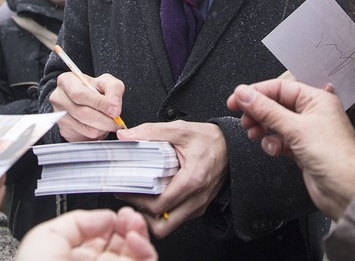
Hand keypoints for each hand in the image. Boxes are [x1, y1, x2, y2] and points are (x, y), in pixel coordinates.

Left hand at [16, 207, 156, 259]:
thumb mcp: (46, 237)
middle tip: (129, 215)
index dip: (111, 222)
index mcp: (74, 260)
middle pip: (122, 246)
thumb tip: (107, 216)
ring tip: (134, 223)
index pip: (101, 239)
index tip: (116, 211)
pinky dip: (145, 251)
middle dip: (129, 225)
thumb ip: (77, 221)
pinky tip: (135, 238)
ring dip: (140, 234)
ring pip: (138, 255)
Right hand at [50, 71, 125, 141]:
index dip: (99, 103)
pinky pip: (85, 137)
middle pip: (83, 113)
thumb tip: (114, 108)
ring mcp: (59, 116)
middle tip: (117, 121)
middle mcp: (58, 98)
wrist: (86, 100)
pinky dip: (97, 134)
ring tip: (109, 122)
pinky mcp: (65, 131)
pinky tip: (99, 125)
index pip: (80, 94)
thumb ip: (114, 90)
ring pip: (86, 128)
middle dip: (104, 119)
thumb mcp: (107, 82)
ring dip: (103, 128)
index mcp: (66, 81)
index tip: (115, 110)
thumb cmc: (95, 89)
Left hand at [115, 121, 227, 237]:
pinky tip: (154, 194)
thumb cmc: (209, 139)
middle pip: (163, 224)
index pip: (159, 205)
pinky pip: (177, 218)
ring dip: (152, 215)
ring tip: (140, 196)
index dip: (136, 200)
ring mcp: (198, 205)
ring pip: (169, 225)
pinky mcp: (198, 206)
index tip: (123, 190)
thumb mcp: (180, 129)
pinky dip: (163, 211)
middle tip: (129, 196)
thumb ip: (151, 132)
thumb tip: (126, 136)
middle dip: (141, 213)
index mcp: (192, 181)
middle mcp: (197, 199)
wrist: (231, 145)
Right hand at [226, 80, 354, 219]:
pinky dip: (273, 143)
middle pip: (276, 104)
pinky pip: (280, 140)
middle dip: (257, 111)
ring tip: (253, 133)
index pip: (279, 88)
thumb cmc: (335, 158)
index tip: (236, 98)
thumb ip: (266, 110)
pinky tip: (272, 148)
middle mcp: (313, 113)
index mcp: (316, 99)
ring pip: (276, 123)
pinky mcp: (303, 149)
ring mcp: (308, 131)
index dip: (256, 92)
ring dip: (263, 128)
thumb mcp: (295, 128)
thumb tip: (245, 94)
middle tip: (242, 117)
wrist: (346, 191)